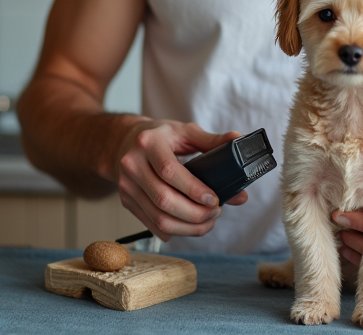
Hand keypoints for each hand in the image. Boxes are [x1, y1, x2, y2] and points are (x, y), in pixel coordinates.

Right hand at [115, 120, 247, 240]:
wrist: (123, 142)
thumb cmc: (159, 136)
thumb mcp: (185, 132)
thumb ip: (213, 141)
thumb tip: (239, 143)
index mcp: (148, 143)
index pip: (169, 171)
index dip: (194, 190)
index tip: (215, 199)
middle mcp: (133, 165)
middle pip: (164, 200)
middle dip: (195, 214)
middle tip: (216, 212)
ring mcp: (127, 186)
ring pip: (158, 219)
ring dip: (188, 227)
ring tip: (208, 221)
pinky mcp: (127, 202)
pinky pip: (152, 226)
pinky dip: (176, 231)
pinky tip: (190, 225)